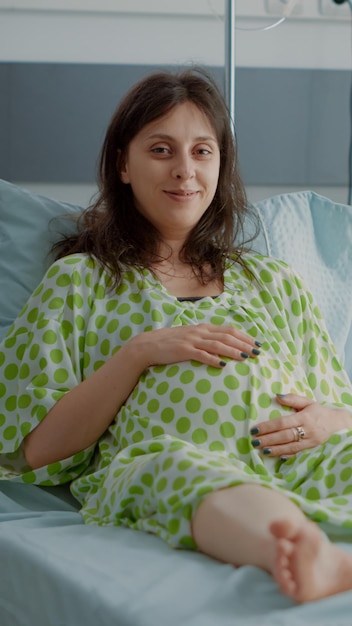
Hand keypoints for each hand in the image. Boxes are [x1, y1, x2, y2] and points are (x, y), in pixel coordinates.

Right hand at [131, 323, 261, 369]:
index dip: (244, 336)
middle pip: (227, 336)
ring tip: (245, 357)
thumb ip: (205, 339)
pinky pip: (202, 355)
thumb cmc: (170, 343)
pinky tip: (223, 365)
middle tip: (257, 352)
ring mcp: (192, 340)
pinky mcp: (184, 350)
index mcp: (203, 328)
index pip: (229, 330)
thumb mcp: (190, 337)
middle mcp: (200, 332)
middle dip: (244, 344)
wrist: (148, 345)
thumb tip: (222, 346)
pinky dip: (214, 359)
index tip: (257, 344)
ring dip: (233, 351)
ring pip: (218, 344)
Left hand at [250, 394, 351, 457]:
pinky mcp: (313, 449)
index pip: (283, 422)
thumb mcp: (307, 402)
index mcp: (304, 417)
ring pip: (290, 447)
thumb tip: (276, 396)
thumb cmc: (318, 411)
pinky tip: (277, 456)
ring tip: (262, 450)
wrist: (337, 424)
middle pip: (285, 436)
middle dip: (268, 439)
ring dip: (275, 449)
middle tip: (255, 441)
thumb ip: (292, 398)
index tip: (255, 429)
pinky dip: (287, 455)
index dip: (268, 426)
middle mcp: (307, 430)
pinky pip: (298, 453)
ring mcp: (310, 441)